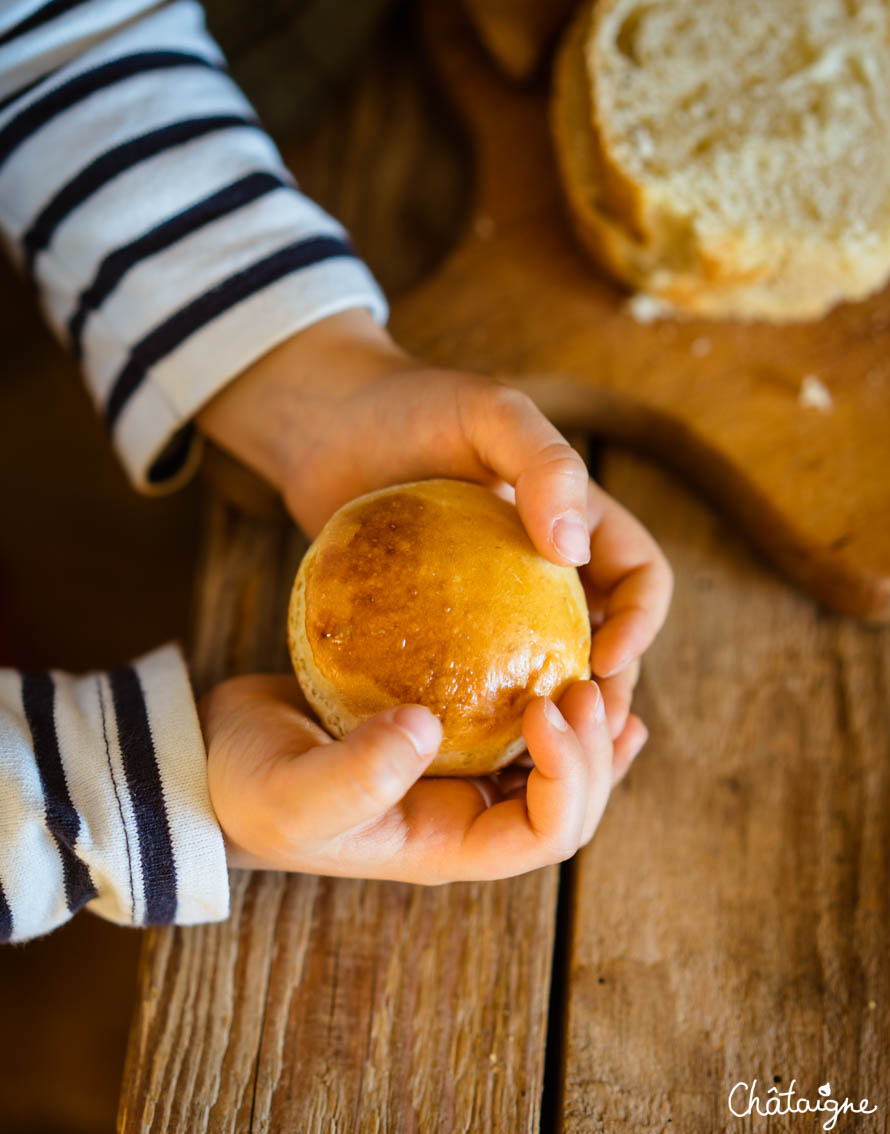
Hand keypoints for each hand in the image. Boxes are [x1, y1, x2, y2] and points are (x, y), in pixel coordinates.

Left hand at [196, 308, 672, 747]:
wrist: (327, 425)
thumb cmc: (412, 407)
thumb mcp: (489, 414)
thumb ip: (545, 464)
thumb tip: (575, 547)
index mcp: (578, 521)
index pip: (641, 579)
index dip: (641, 624)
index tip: (605, 661)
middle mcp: (544, 569)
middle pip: (601, 642)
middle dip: (602, 692)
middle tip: (569, 732)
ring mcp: (492, 602)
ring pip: (541, 672)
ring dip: (544, 715)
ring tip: (520, 754)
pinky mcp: (441, 628)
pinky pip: (473, 679)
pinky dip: (478, 712)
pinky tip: (450, 737)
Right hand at [201, 674, 637, 878]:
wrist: (220, 759)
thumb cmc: (249, 787)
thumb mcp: (292, 792)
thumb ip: (355, 774)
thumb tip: (428, 726)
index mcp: (445, 845)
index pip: (542, 834)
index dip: (567, 778)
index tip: (546, 706)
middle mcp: (465, 818)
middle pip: (566, 806)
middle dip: (593, 754)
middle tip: (590, 687)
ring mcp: (460, 778)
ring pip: (556, 770)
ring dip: (589, 732)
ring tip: (604, 684)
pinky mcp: (448, 734)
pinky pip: (522, 728)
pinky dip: (560, 710)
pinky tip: (580, 675)